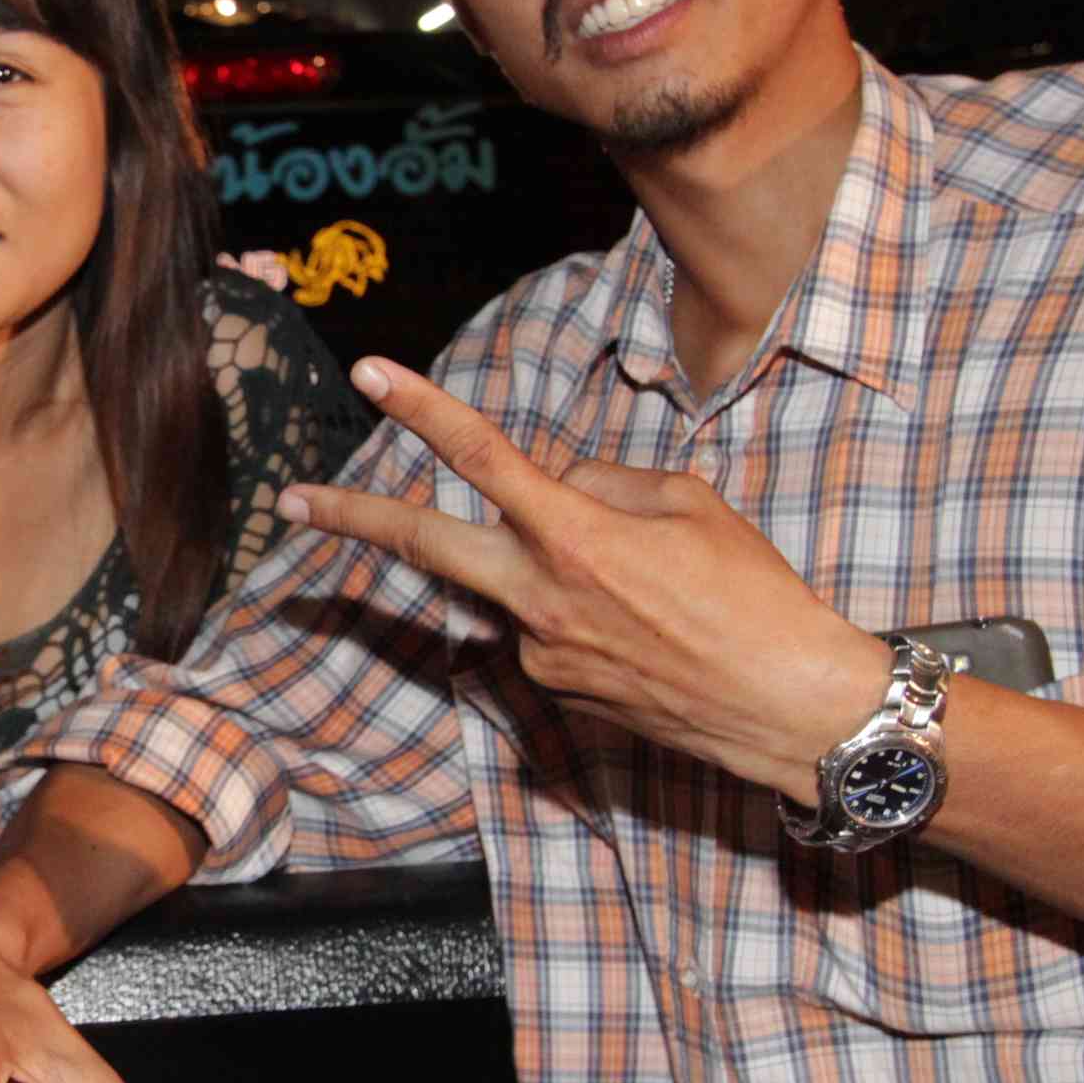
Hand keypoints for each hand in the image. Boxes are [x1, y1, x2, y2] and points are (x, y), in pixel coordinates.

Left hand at [275, 356, 885, 795]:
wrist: (791, 707)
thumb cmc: (756, 597)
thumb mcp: (688, 504)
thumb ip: (602, 483)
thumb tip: (555, 486)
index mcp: (575, 535)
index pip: (481, 456)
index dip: (421, 409)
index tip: (369, 375)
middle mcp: (540, 597)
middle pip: (424, 544)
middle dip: (352, 519)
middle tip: (292, 501)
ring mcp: (540, 654)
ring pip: (510, 586)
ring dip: (543, 570)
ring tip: (650, 589)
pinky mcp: (556, 694)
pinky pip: (548, 629)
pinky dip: (580, 613)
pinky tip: (647, 630)